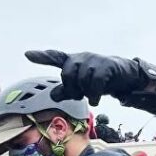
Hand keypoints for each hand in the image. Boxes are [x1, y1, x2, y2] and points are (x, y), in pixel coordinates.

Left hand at [24, 50, 149, 105]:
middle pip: (67, 74)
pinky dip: (94, 93)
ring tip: (91, 98)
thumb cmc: (102, 80)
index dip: (42, 56)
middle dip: (71, 88)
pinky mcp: (107, 65)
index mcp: (74, 61)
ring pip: (82, 79)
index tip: (28, 55)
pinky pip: (96, 81)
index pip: (56, 57)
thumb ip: (68, 90)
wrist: (127, 77)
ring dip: (85, 92)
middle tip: (78, 97)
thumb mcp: (83, 87)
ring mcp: (94, 60)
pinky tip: (96, 100)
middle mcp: (82, 57)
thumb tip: (53, 96)